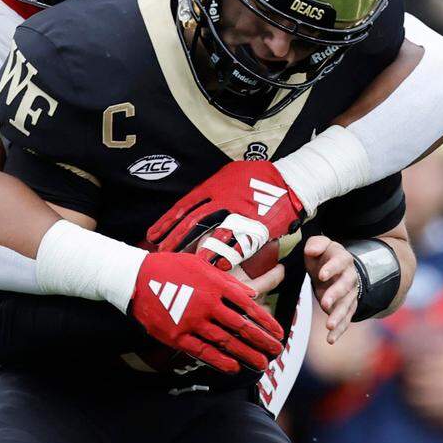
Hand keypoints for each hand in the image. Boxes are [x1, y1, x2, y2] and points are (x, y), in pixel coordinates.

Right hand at [129, 251, 284, 373]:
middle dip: (262, 340)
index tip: (278, 332)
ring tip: (262, 364)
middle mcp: (207, 304)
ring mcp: (191, 321)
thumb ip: (228, 281)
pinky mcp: (176, 336)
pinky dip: (220, 360)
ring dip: (246, 354)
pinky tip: (234, 367)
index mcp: (215, 284)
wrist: (137, 278)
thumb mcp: (202, 266)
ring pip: (225, 342)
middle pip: (241, 326)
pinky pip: (203, 351)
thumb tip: (252, 295)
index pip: (248, 306)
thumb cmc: (172, 269)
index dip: (265, 321)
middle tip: (278, 350)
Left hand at [145, 161, 303, 269]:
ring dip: (194, 251)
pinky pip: (236, 245)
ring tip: (181, 263)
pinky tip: (211, 267)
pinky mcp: (255, 228)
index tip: (153, 234)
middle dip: (175, 239)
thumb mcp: (229, 175)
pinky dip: (223, 256)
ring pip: (211, 235)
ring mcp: (239, 215)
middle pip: (193, 223)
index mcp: (214, 187)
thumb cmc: (259, 176)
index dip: (167, 222)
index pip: (184, 207)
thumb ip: (211, 189)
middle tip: (160, 253)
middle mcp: (223, 201)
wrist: (289, 181)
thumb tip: (195, 202)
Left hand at [304, 235, 360, 343]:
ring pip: (347, 305)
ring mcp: (351, 294)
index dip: (331, 268)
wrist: (336, 268)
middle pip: (345, 286)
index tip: (321, 276)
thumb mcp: (319, 245)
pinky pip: (345, 319)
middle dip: (336, 295)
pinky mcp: (347, 307)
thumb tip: (311, 250)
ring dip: (339, 316)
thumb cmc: (324, 256)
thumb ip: (316, 244)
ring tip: (329, 326)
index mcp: (343, 259)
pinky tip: (331, 339)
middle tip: (324, 303)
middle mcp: (350, 277)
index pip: (339, 262)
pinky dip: (339, 330)